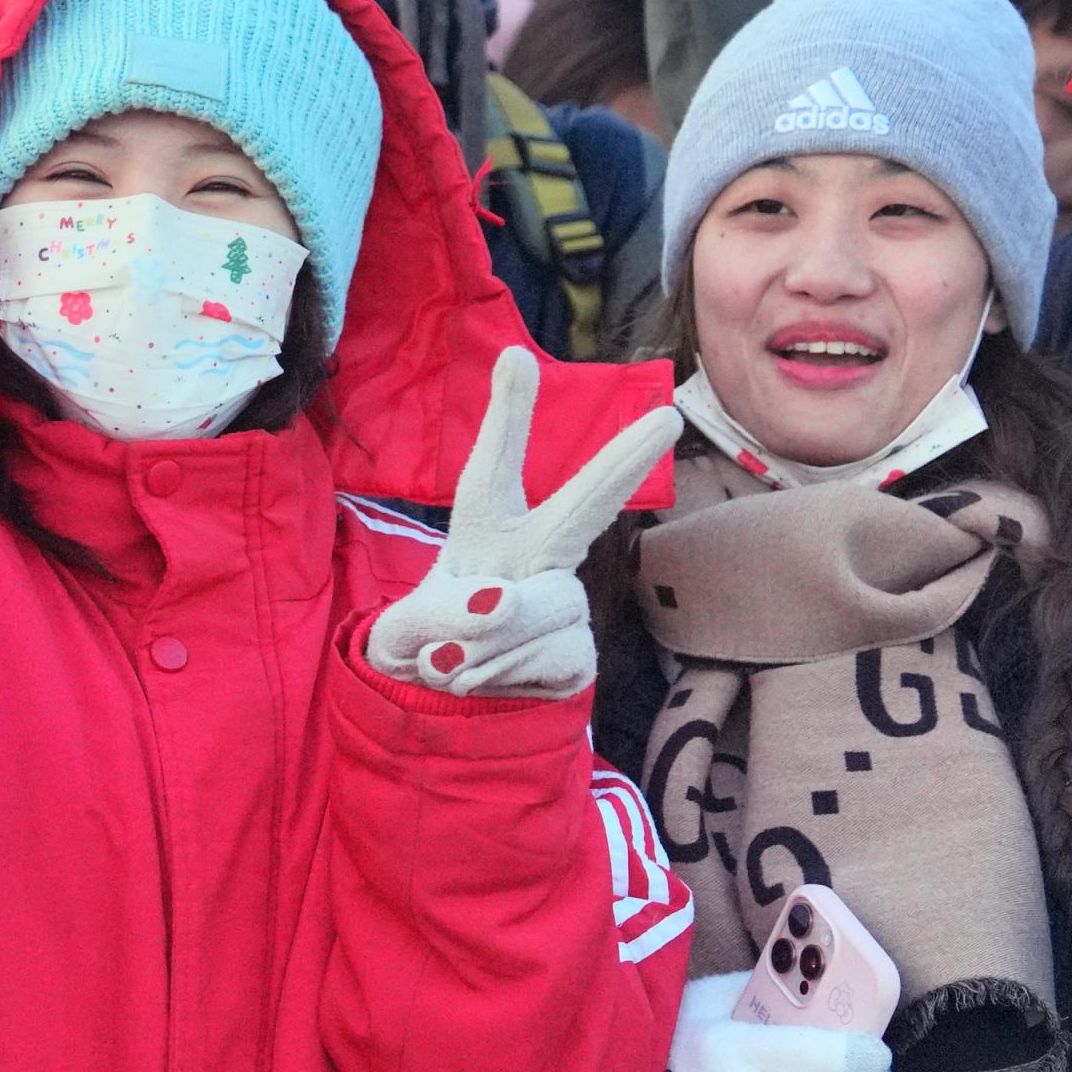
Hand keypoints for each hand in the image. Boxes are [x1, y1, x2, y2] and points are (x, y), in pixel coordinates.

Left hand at [368, 348, 684, 697]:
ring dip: (487, 639)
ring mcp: (564, 604)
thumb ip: (443, 615)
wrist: (438, 714)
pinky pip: (554, 653)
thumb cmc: (423, 645)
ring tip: (452, 658)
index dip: (508, 414)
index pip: (493, 469)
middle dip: (623, 461)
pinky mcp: (578, 654)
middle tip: (667, 416)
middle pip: (582, 506)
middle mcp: (534, 557)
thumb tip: (501, 601)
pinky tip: (487, 679)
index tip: (517, 357)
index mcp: (483, 532)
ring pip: (546, 605)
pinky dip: (505, 672)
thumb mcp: (404, 630)